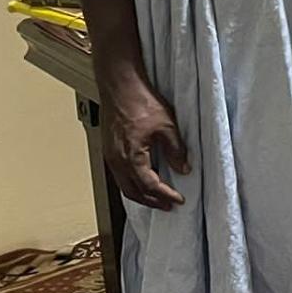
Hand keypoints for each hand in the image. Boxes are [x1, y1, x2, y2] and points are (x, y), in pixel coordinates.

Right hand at [99, 72, 188, 209]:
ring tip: (157, 199)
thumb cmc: (141, 102)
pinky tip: (142, 181)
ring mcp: (110, 156)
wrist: (120, 86)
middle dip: (152, 202)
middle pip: (133, 192)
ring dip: (140, 195)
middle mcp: (116, 161)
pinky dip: (131, 183)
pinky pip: (118, 175)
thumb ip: (175, 151)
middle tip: (168, 206)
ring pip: (123, 185)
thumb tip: (183, 169)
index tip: (179, 200)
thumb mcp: (167, 126)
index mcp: (131, 157)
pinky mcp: (108, 149)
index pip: (150, 185)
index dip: (166, 195)